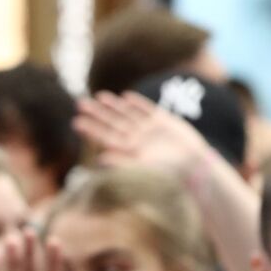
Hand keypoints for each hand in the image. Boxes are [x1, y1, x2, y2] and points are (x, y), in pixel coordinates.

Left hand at [74, 91, 209, 180]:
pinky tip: (126, 96)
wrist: (195, 168)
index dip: (91, 129)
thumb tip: (99, 159)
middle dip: (97, 113)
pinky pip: (148, 110)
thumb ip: (122, 162)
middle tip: (79, 103)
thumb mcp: (143, 169)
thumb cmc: (169, 174)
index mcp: (129, 151)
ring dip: (114, 106)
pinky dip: (138, 103)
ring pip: (127, 114)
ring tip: (99, 97)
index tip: (75, 122)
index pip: (105, 137)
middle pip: (113, 123)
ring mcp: (150, 130)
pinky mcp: (165, 122)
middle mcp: (136, 139)